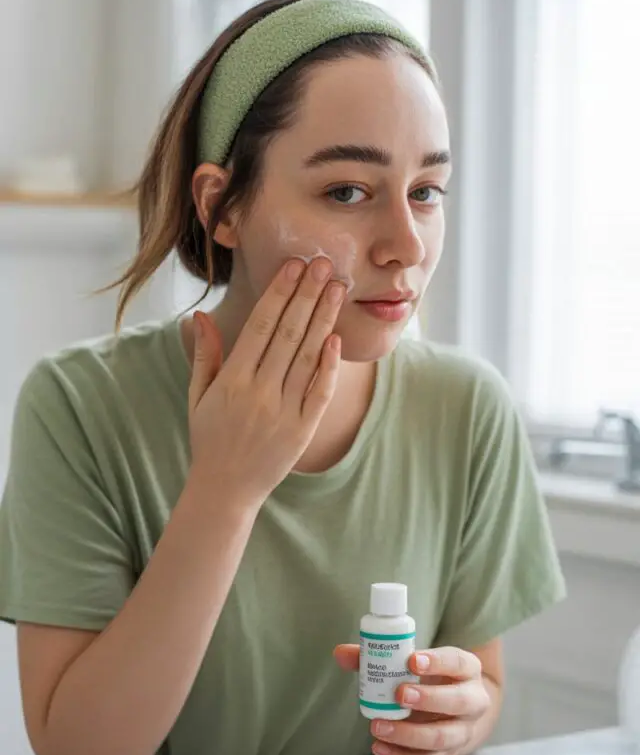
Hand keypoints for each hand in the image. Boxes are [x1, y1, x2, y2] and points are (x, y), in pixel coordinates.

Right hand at [188, 257, 344, 508]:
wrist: (226, 489)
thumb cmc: (210, 437)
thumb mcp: (198, 395)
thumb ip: (204, 355)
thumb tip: (200, 316)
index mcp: (232, 380)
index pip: (260, 326)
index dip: (279, 294)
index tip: (294, 266)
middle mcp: (259, 393)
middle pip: (288, 334)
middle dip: (307, 296)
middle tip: (323, 264)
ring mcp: (283, 412)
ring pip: (307, 357)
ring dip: (323, 320)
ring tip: (336, 289)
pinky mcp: (303, 430)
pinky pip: (320, 392)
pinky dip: (328, 365)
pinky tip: (336, 339)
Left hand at [334, 644, 490, 754]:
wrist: (461, 710)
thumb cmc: (432, 678)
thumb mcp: (417, 662)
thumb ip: (380, 656)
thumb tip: (340, 653)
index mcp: (467, 669)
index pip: (457, 662)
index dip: (437, 662)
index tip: (412, 660)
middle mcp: (473, 700)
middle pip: (458, 701)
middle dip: (428, 699)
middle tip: (399, 694)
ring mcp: (463, 731)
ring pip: (443, 736)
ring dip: (410, 734)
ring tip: (378, 726)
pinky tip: (379, 748)